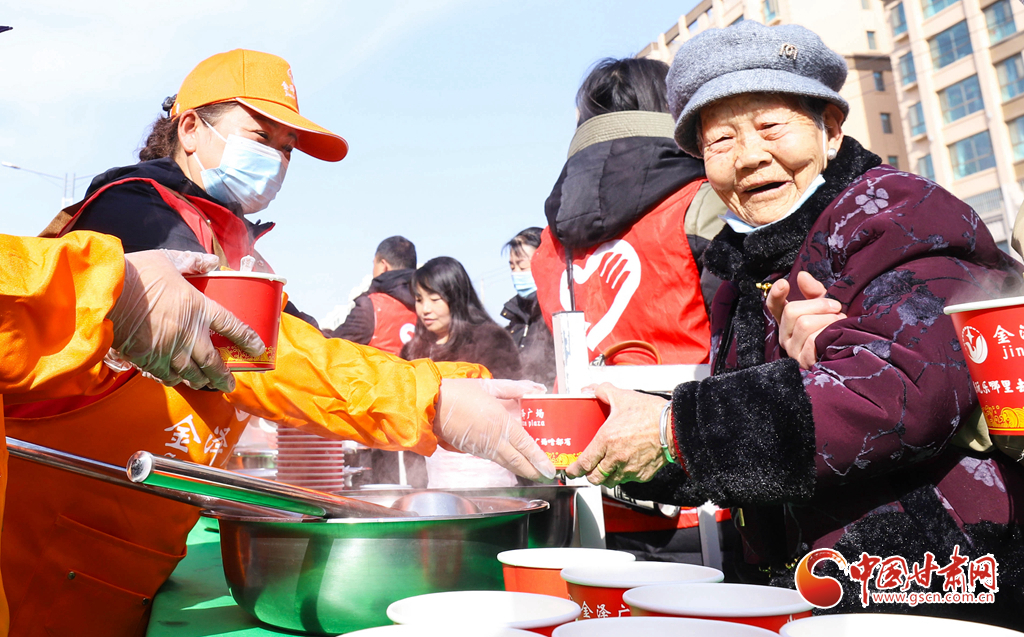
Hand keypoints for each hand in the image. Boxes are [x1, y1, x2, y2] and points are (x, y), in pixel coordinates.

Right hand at [106, 250, 264, 391]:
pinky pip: (167, 376)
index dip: (247, 338)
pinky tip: (178, 380)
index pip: (232, 326)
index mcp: (198, 307)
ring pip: (192, 373)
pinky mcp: (148, 360)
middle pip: (213, 361)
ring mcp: (169, 350)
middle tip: (231, 384)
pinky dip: (176, 379)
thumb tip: (210, 261)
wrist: (103, 296)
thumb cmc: (135, 275)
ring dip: (202, 381)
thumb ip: (191, 262)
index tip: (258, 348)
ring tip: (208, 385)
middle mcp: (189, 333)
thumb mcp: (167, 260)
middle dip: (224, 375)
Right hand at [434, 378, 555, 480]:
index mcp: (500, 422)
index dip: (539, 459)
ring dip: (521, 469)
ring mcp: (482, 447)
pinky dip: (506, 463)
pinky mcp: (472, 450)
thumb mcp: (489, 386)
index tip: (549, 468)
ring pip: (506, 463)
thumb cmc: (458, 393)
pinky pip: (494, 458)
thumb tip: (535, 389)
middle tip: (546, 476)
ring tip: (534, 473)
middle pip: (518, 461)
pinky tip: (512, 462)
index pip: (525, 445)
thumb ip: (514, 388)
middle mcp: (493, 439)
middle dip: (534, 471)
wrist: (431, 406)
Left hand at [565, 383, 667, 486]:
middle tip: (588, 468)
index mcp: (606, 440)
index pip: (584, 463)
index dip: (574, 470)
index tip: (570, 471)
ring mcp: (629, 468)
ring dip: (605, 476)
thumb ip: (604, 392)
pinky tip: (624, 465)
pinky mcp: (642, 474)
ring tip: (606, 467)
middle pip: (594, 477)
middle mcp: (616, 458)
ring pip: (610, 481)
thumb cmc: (651, 414)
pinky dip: (622, 475)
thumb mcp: (623, 397)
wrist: (675, 427)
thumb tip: (591, 390)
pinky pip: (627, 480)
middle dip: (589, 474)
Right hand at [766, 271, 844, 369]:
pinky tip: (835, 337)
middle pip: (791, 311)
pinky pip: (813, 342)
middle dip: (818, 305)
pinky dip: (827, 336)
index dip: (776, 294)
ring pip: (804, 325)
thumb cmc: (832, 328)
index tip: (784, 283)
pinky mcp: (802, 362)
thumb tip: (802, 275)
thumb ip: (813, 291)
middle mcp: (784, 335)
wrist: (846, 354)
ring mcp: (792, 350)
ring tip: (839, 324)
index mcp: (787, 321)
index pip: (773, 305)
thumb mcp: (824, 307)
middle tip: (836, 307)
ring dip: (827, 321)